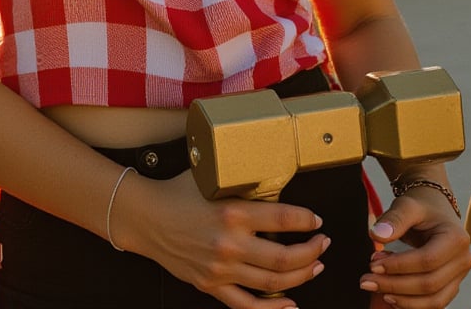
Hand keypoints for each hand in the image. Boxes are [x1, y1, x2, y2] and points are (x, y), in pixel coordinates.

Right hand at [116, 169, 330, 308]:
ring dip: (301, 276)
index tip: (316, 220)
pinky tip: (290, 305)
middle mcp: (230, 243)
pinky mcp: (211, 285)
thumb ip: (240, 182)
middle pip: (284, 258)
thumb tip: (272, 175)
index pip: (282, 218)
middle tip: (324, 244)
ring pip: (272, 282)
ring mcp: (221, 269)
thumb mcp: (211, 177)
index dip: (306, 220)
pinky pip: (247, 305)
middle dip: (312, 252)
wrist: (146, 217)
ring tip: (315, 266)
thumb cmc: (178, 192)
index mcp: (232, 211)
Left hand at [360, 186, 470, 307]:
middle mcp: (463, 260)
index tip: (372, 264)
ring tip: (376, 289)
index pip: (427, 260)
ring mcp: (460, 276)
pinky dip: (412, 303)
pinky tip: (390, 296)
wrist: (434, 209)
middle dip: (396, 285)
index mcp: (456, 238)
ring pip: (434, 300)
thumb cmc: (420, 206)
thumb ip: (393, 219)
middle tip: (367, 280)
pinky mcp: (451, 286)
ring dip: (403, 299)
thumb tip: (376, 235)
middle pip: (430, 284)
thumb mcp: (407, 205)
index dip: (398, 266)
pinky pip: (434, 303)